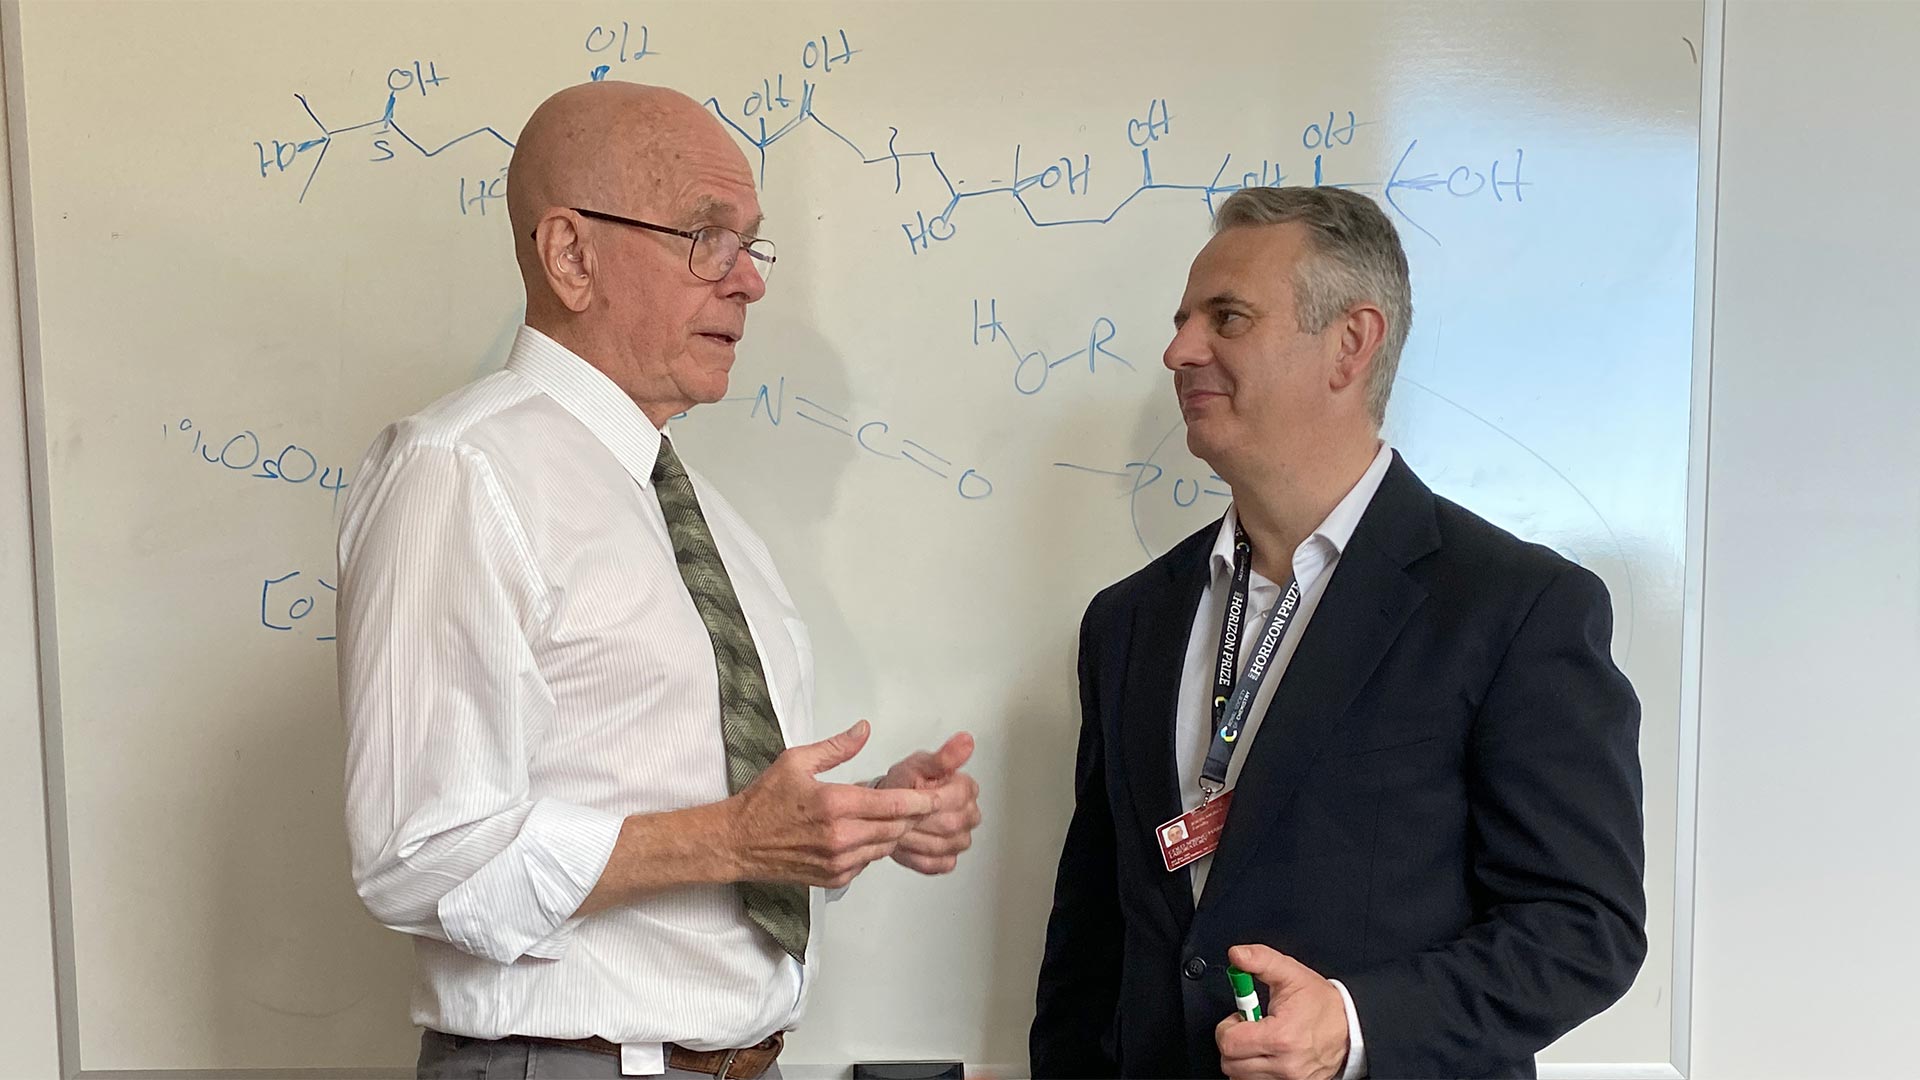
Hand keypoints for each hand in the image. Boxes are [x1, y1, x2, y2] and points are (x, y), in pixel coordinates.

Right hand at [725, 720, 936, 888]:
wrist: (737, 842)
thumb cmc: (764, 800)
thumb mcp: (797, 761)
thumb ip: (836, 747)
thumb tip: (864, 730)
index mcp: (835, 803)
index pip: (894, 804)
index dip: (921, 800)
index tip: (937, 795)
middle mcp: (841, 836)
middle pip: (897, 828)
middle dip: (913, 815)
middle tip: (922, 802)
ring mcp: (838, 862)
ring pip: (886, 846)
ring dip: (895, 831)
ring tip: (895, 815)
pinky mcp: (834, 878)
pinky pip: (869, 861)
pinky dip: (874, 847)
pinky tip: (865, 832)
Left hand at [877, 732, 982, 874]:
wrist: (888, 806)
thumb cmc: (903, 784)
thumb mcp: (918, 765)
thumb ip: (942, 758)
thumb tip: (966, 741)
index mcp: (966, 788)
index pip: (957, 798)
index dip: (931, 800)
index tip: (913, 796)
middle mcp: (970, 814)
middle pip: (951, 824)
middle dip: (922, 820)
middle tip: (902, 814)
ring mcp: (961, 838)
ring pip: (944, 845)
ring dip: (918, 839)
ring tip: (901, 827)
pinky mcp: (949, 858)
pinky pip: (937, 864)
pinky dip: (918, 856)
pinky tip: (907, 844)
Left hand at [1215, 944, 1349, 1079]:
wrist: (1352, 1027)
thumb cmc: (1322, 1003)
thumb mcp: (1290, 972)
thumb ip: (1260, 960)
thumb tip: (1237, 955)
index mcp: (1280, 1037)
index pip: (1229, 1042)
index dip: (1227, 1026)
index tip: (1241, 1016)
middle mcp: (1285, 1064)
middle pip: (1230, 1063)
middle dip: (1233, 1041)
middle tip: (1250, 1027)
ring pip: (1240, 1076)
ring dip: (1243, 1057)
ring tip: (1261, 1039)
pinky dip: (1254, 1070)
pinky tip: (1266, 1053)